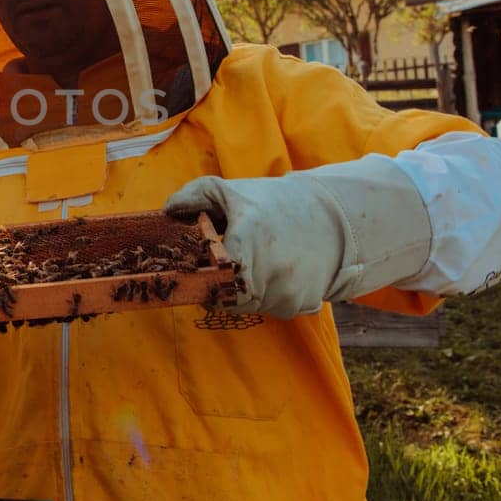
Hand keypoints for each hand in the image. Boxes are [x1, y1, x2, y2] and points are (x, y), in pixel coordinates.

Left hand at [163, 155, 431, 317]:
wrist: (334, 216)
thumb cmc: (274, 202)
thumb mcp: (230, 191)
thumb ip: (194, 197)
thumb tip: (167, 211)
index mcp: (249, 245)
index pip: (212, 283)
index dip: (204, 280)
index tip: (203, 270)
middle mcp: (271, 276)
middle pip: (228, 300)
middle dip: (221, 286)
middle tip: (224, 267)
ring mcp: (289, 295)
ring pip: (249, 307)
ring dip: (244, 292)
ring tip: (255, 262)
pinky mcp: (303, 306)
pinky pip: (272, 309)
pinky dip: (267, 295)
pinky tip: (274, 272)